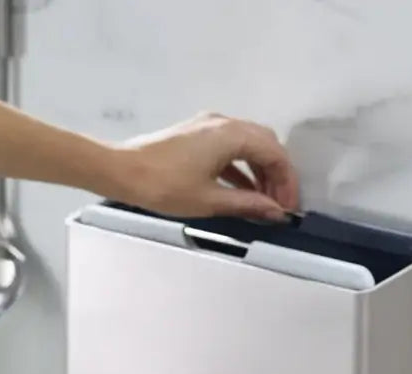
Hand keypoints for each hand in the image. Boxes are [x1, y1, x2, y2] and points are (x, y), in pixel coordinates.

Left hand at [113, 111, 300, 220]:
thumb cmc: (163, 186)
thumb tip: (274, 211)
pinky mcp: (196, 136)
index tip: (288, 207)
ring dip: (259, 172)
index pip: (275, 153)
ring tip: (263, 202)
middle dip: (276, 175)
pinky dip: (241, 168)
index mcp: (231, 134)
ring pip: (248, 146)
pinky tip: (243, 191)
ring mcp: (209, 127)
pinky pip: (229, 149)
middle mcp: (224, 123)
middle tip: (279, 204)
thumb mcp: (209, 200)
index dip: (286, 181)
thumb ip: (247, 204)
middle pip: (265, 144)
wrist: (122, 171)